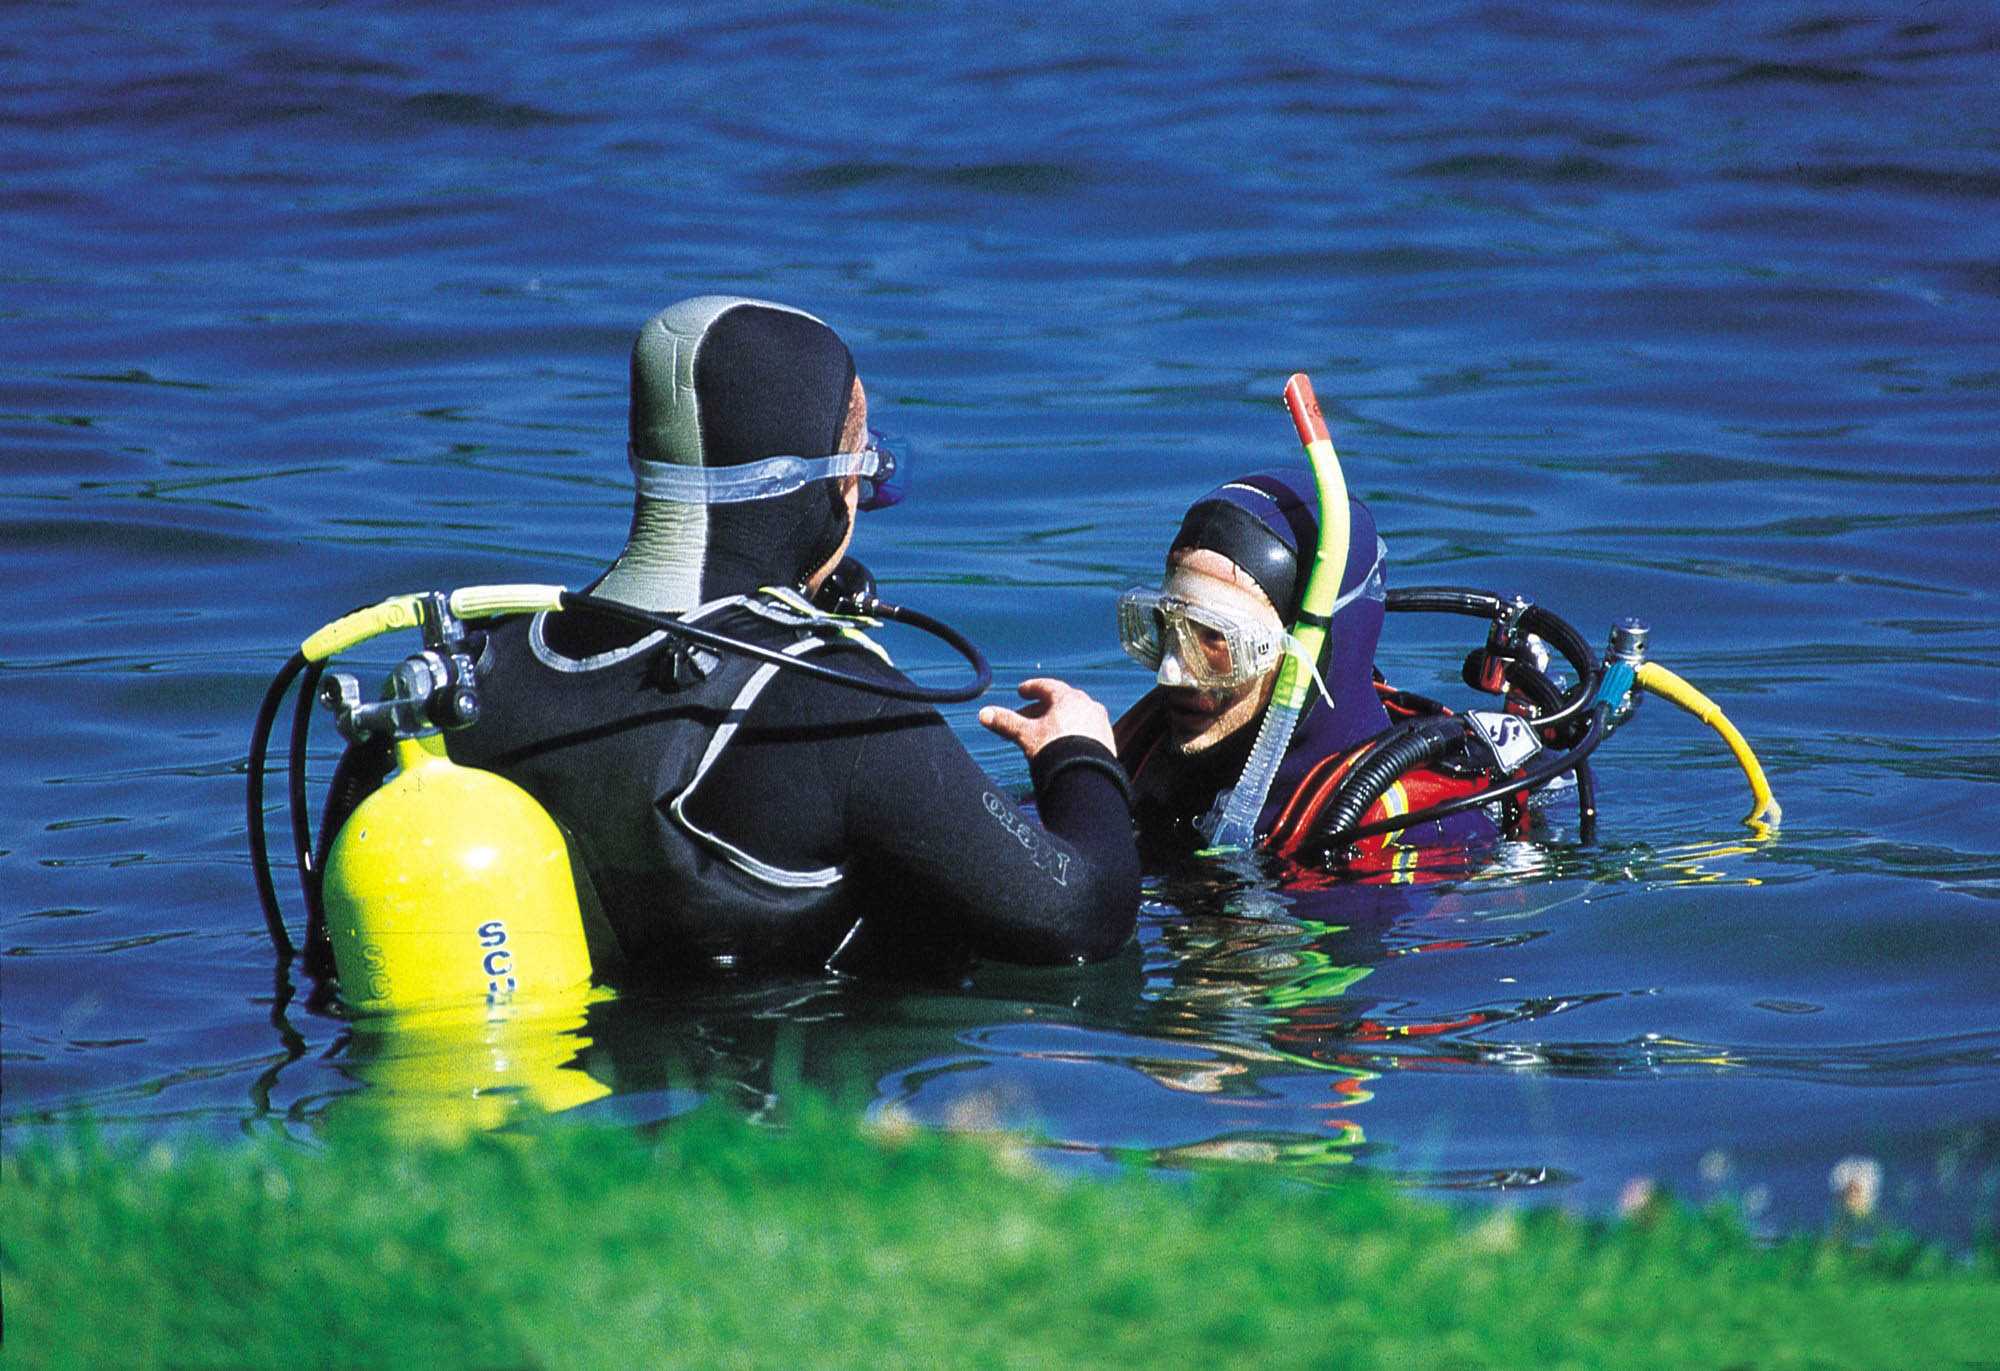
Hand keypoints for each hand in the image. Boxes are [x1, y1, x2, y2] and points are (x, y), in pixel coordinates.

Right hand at [978, 678, 1115, 760]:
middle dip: (1043, 708)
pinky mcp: (1107, 741)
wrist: (1087, 777)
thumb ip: (1006, 722)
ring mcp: (1100, 723)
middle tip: (1028, 716)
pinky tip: (1067, 745)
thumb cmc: (1056, 750)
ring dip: (1060, 721)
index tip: (1022, 691)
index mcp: (1068, 698)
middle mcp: (1088, 706)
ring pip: (1076, 716)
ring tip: (1047, 732)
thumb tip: (983, 714)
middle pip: (1061, 701)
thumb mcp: (1026, 735)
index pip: (1047, 686)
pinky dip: (1075, 733)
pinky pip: (1088, 731)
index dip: (1032, 688)